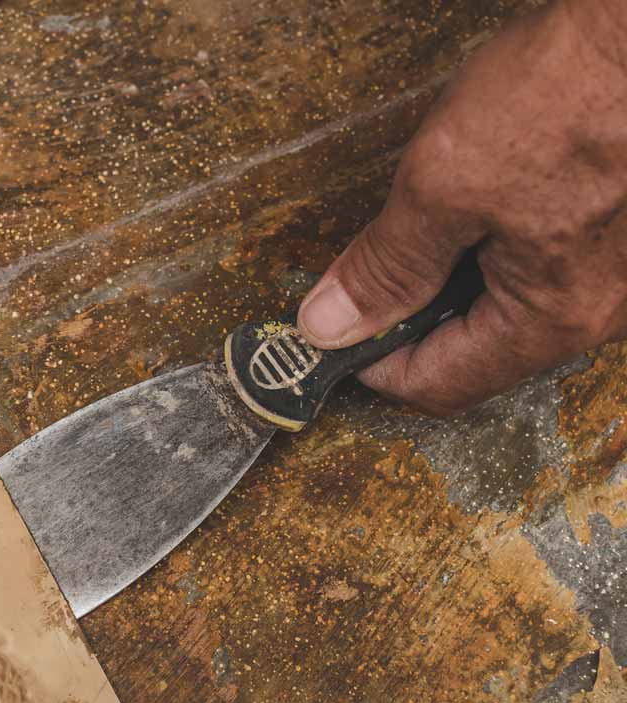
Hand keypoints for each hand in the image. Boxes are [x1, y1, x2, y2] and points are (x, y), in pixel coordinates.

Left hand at [296, 0, 626, 414]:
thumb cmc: (561, 92)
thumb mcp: (444, 184)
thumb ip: (386, 266)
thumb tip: (329, 325)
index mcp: (551, 318)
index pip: (439, 386)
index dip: (370, 365)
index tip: (328, 332)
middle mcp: (590, 311)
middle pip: (470, 355)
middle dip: (404, 322)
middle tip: (357, 277)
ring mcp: (604, 275)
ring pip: (498, 313)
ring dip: (440, 286)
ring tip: (411, 230)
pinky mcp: (607, 235)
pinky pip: (528, 272)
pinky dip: (478, 256)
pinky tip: (460, 208)